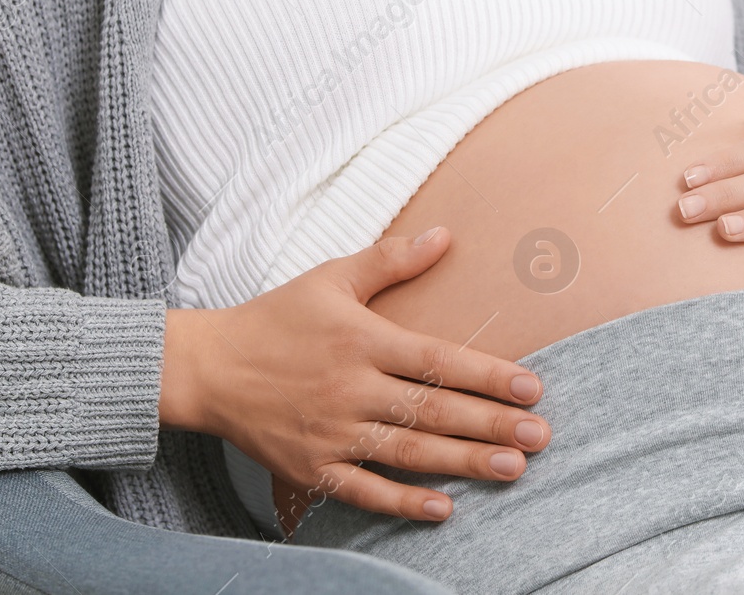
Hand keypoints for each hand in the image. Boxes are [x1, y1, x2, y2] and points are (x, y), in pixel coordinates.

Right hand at [160, 227, 550, 523]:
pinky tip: (443, 509)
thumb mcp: (331, 278)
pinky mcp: (309, 467)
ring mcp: (330, 432)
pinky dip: (402, 503)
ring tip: (512, 469)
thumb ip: (391, 259)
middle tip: (540, 437)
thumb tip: (445, 234)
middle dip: (490, 425)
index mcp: (362, 340)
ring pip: (407, 452)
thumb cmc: (275, 318)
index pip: (438, 361)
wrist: (204, 368)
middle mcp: (350, 388)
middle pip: (432, 410)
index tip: (532, 388)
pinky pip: (362, 491)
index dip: (488, 376)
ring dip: (461, 463)